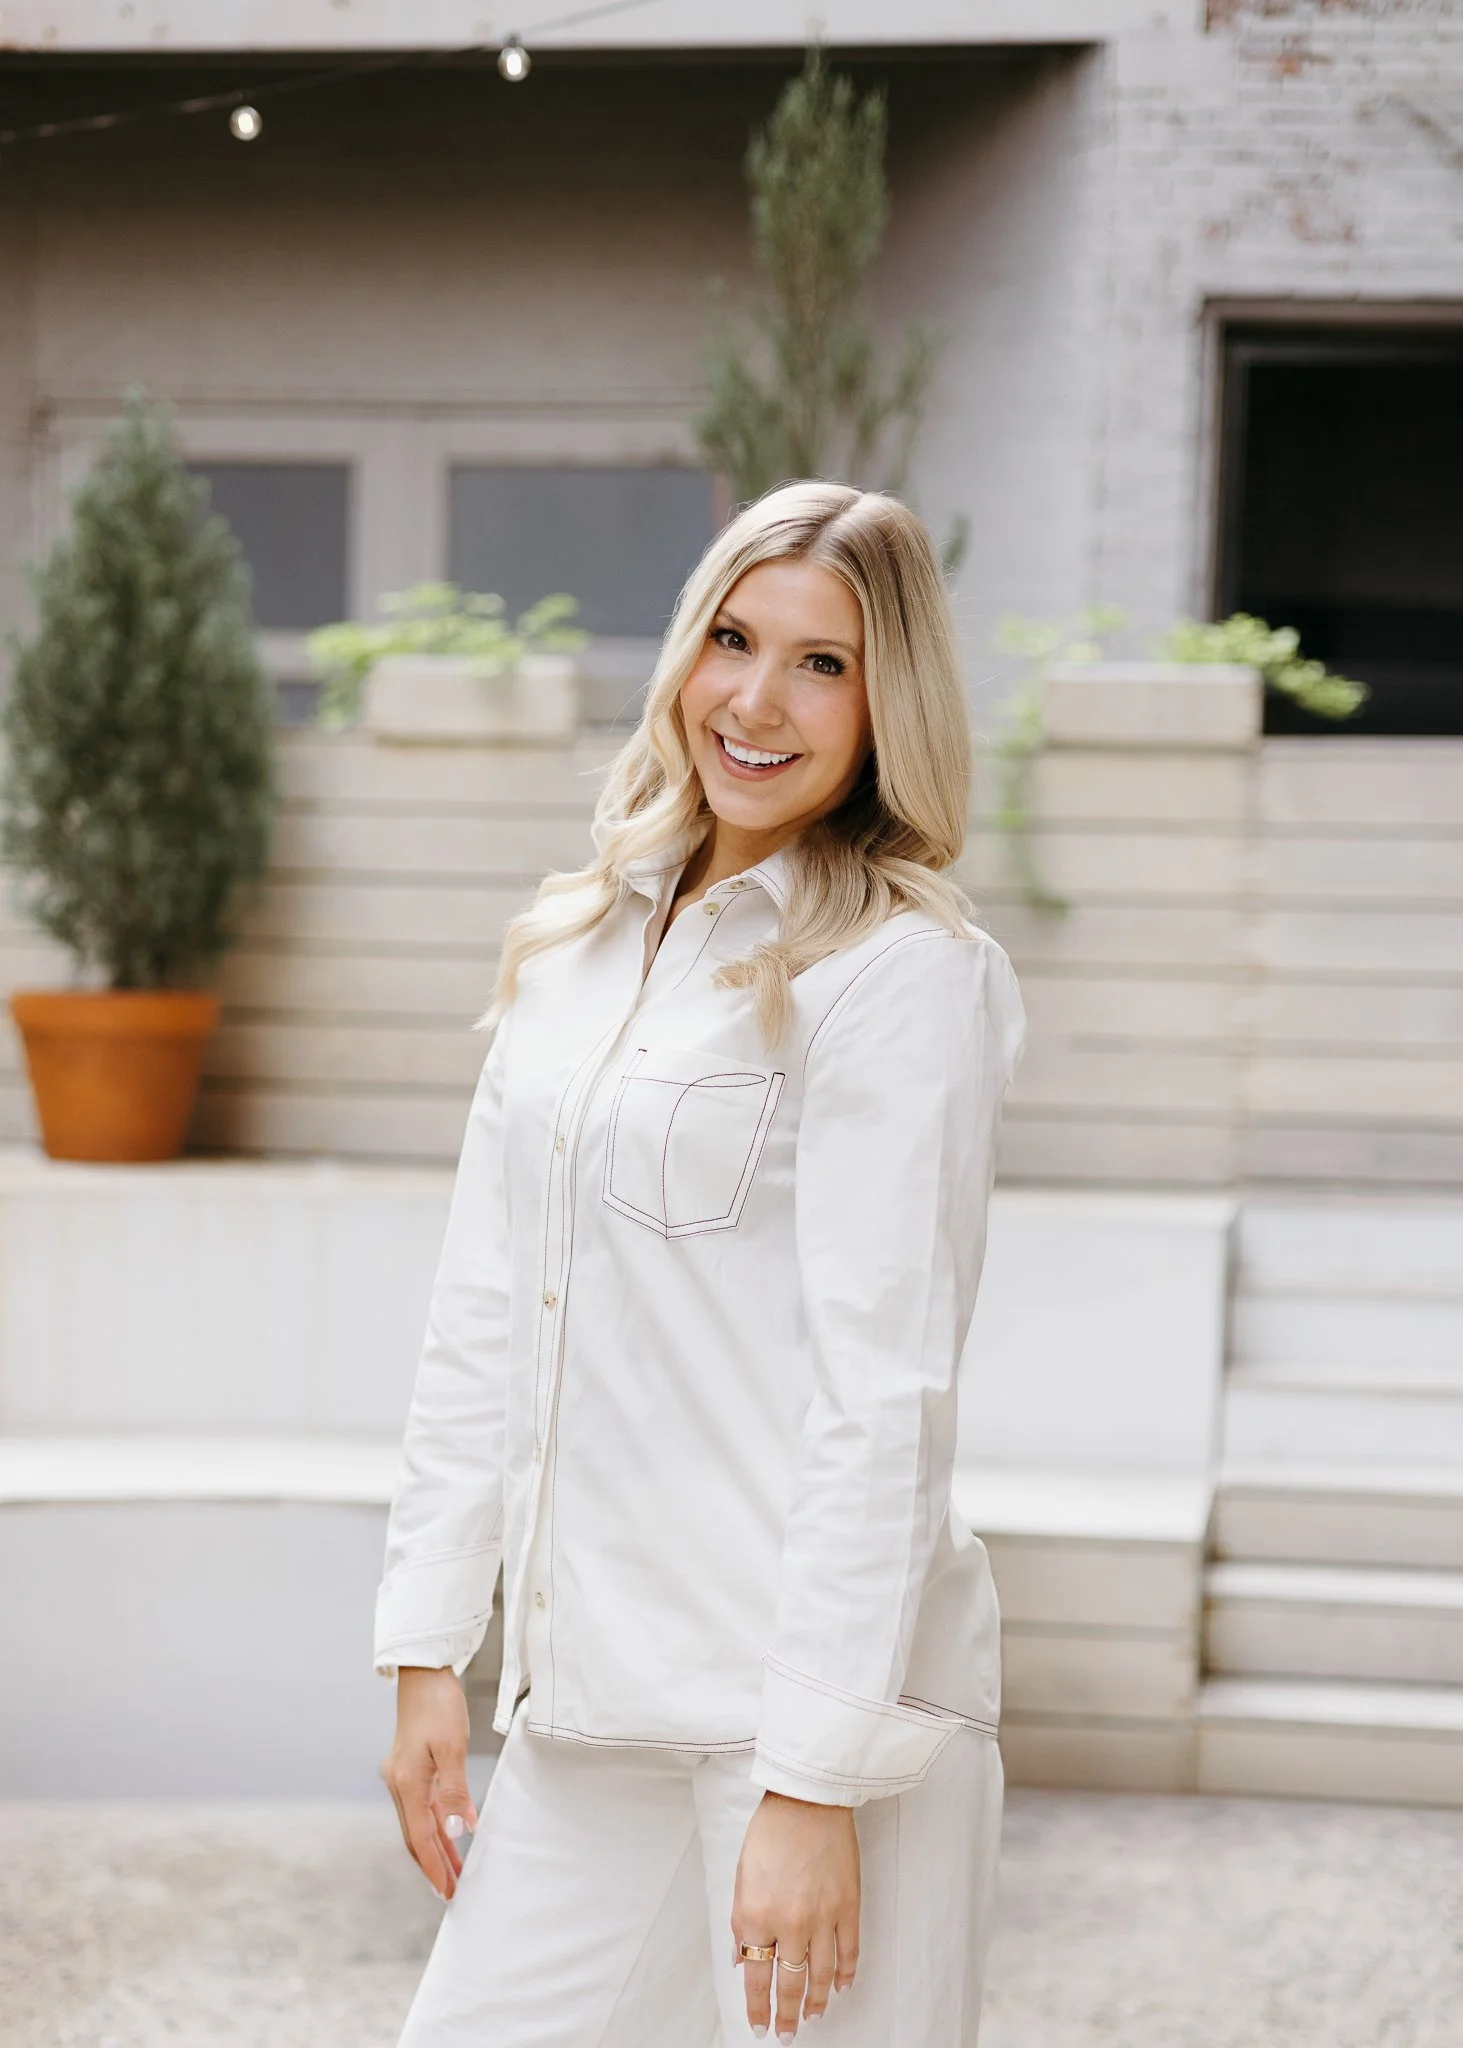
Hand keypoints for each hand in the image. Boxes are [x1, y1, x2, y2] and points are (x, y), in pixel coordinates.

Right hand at [381, 1666, 477, 1901]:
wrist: (423, 1673)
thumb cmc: (438, 1705)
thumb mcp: (452, 1747)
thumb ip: (456, 1790)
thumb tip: (462, 1828)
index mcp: (406, 1783)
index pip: (420, 1838)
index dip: (434, 1867)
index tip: (446, 1892)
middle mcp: (399, 1784)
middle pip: (416, 1837)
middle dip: (433, 1866)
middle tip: (452, 1893)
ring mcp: (403, 1776)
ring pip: (420, 1823)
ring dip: (437, 1848)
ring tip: (455, 1873)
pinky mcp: (412, 1767)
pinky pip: (424, 1806)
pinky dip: (437, 1825)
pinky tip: (452, 1835)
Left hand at [732, 1791, 859, 2039]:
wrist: (807, 1801)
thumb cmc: (770, 1833)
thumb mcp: (741, 1878)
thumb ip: (741, 1923)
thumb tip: (741, 1960)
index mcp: (757, 1915)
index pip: (756, 1978)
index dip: (757, 2008)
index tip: (759, 2026)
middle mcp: (790, 1922)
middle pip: (789, 1984)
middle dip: (786, 2015)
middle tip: (786, 2034)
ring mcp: (823, 1917)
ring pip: (822, 1976)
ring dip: (817, 2002)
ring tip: (813, 2018)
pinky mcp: (848, 1906)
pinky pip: (849, 1951)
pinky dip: (846, 1974)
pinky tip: (841, 1988)